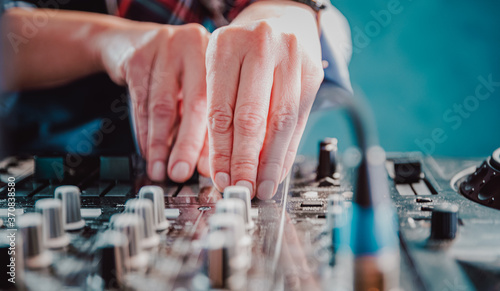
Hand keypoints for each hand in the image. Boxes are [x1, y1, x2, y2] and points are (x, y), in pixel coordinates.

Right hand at [96, 21, 210, 181]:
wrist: (129, 43)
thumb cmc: (171, 72)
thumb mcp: (193, 90)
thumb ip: (204, 122)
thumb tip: (208, 165)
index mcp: (223, 55)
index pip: (225, 104)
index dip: (219, 142)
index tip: (213, 171)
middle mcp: (197, 46)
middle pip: (197, 103)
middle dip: (188, 145)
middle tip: (182, 173)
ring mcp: (167, 47)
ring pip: (164, 105)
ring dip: (161, 144)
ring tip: (160, 169)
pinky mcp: (138, 55)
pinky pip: (141, 101)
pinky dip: (144, 131)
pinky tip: (147, 151)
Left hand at [206, 1, 323, 198]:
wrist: (282, 20)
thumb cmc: (245, 50)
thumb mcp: (221, 68)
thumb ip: (220, 110)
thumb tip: (223, 165)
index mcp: (226, 45)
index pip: (221, 110)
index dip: (221, 151)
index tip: (221, 177)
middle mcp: (261, 46)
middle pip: (251, 117)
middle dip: (245, 161)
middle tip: (242, 187)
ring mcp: (292, 56)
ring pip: (280, 121)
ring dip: (271, 161)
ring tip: (263, 185)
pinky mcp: (314, 71)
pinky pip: (300, 119)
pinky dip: (288, 149)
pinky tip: (279, 168)